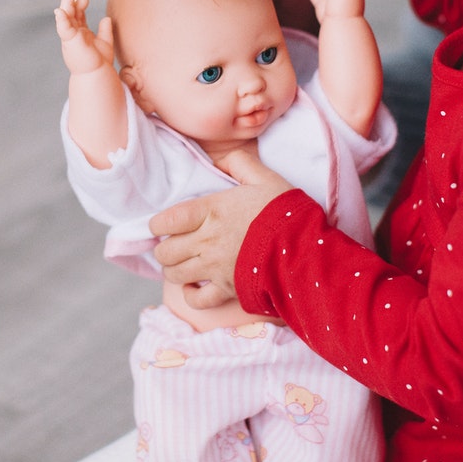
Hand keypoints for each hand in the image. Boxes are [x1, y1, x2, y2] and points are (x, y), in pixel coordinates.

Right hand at [54, 0, 113, 74]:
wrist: (97, 74)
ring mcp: (70, 38)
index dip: (79, 6)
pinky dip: (61, 20)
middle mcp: (74, 35)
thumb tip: (106, 18)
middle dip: (69, 3)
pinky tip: (60, 11)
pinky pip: (63, 29)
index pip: (78, 16)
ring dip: (65, 7)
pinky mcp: (69, 41)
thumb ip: (105, 30)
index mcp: (81, 34)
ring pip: (65, 19)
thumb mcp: (105, 42)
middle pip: (70, 15)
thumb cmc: (99, 62)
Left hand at [150, 151, 293, 309]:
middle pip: (165, 251)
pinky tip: (195, 287)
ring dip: (174, 269)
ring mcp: (215, 267)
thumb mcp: (265, 178)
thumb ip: (240, 163)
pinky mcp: (227, 289)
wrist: (305, 248)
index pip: (165, 221)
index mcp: (211, 211)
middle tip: (175, 244)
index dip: (158, 224)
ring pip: (174, 274)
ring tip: (184, 263)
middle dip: (165, 248)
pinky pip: (197, 300)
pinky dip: (191, 296)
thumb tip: (221, 161)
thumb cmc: (286, 211)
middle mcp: (206, 240)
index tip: (164, 224)